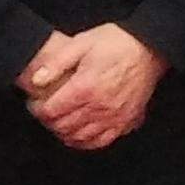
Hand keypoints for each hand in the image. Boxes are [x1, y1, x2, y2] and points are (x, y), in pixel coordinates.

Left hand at [20, 23, 169, 152]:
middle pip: (63, 127)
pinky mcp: (126, 121)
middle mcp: (99, 107)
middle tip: (45, 113)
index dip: (37, 110)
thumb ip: (56, 63)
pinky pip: (101, 141)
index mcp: (85, 88)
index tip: (34, 103)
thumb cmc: (116, 43)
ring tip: (59, 123)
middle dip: (48, 122)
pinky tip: (80, 134)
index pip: (51, 112)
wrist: (150, 47)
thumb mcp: (82, 42)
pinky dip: (86, 141)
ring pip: (80, 138)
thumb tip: (37, 81)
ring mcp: (114, 117)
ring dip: (64, 133)